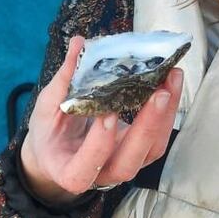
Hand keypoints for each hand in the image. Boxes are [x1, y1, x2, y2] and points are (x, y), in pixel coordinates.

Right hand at [20, 35, 182, 203]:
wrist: (60, 149)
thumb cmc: (51, 132)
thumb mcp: (47, 107)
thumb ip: (64, 79)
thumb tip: (79, 43)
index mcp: (68, 171)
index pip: (83, 170)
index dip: (98, 145)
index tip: (106, 114)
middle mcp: (101, 175)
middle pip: (128, 163)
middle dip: (147, 128)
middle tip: (159, 92)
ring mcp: (125, 164)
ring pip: (151, 150)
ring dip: (165, 115)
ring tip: (171, 79)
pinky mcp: (140, 152)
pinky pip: (158, 138)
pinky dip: (167, 111)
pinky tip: (170, 83)